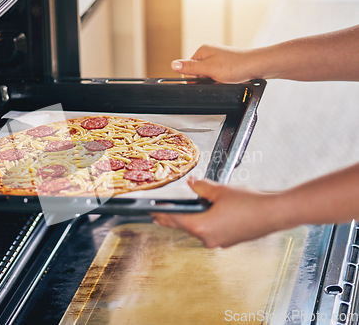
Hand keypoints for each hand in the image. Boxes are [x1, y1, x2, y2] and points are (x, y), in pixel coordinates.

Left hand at [151, 177, 286, 247]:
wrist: (275, 213)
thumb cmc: (250, 203)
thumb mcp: (220, 190)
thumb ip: (201, 187)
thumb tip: (192, 184)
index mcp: (202, 227)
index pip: (175, 219)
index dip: (161, 213)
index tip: (151, 211)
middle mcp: (208, 238)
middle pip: (184, 226)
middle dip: (171, 219)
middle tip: (157, 215)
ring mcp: (219, 242)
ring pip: (198, 229)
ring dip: (188, 220)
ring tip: (178, 213)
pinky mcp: (229, 240)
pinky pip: (210, 231)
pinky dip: (203, 223)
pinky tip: (204, 215)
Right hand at [171, 45, 256, 82]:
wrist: (256, 66)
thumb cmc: (235, 66)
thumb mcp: (208, 69)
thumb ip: (190, 67)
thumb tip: (172, 64)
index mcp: (202, 51)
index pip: (187, 69)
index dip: (194, 78)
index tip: (204, 79)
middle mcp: (208, 54)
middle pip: (197, 73)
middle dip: (205, 80)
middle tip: (216, 79)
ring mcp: (217, 59)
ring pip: (207, 77)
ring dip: (214, 81)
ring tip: (224, 78)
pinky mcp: (224, 66)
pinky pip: (216, 77)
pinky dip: (221, 81)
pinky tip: (228, 79)